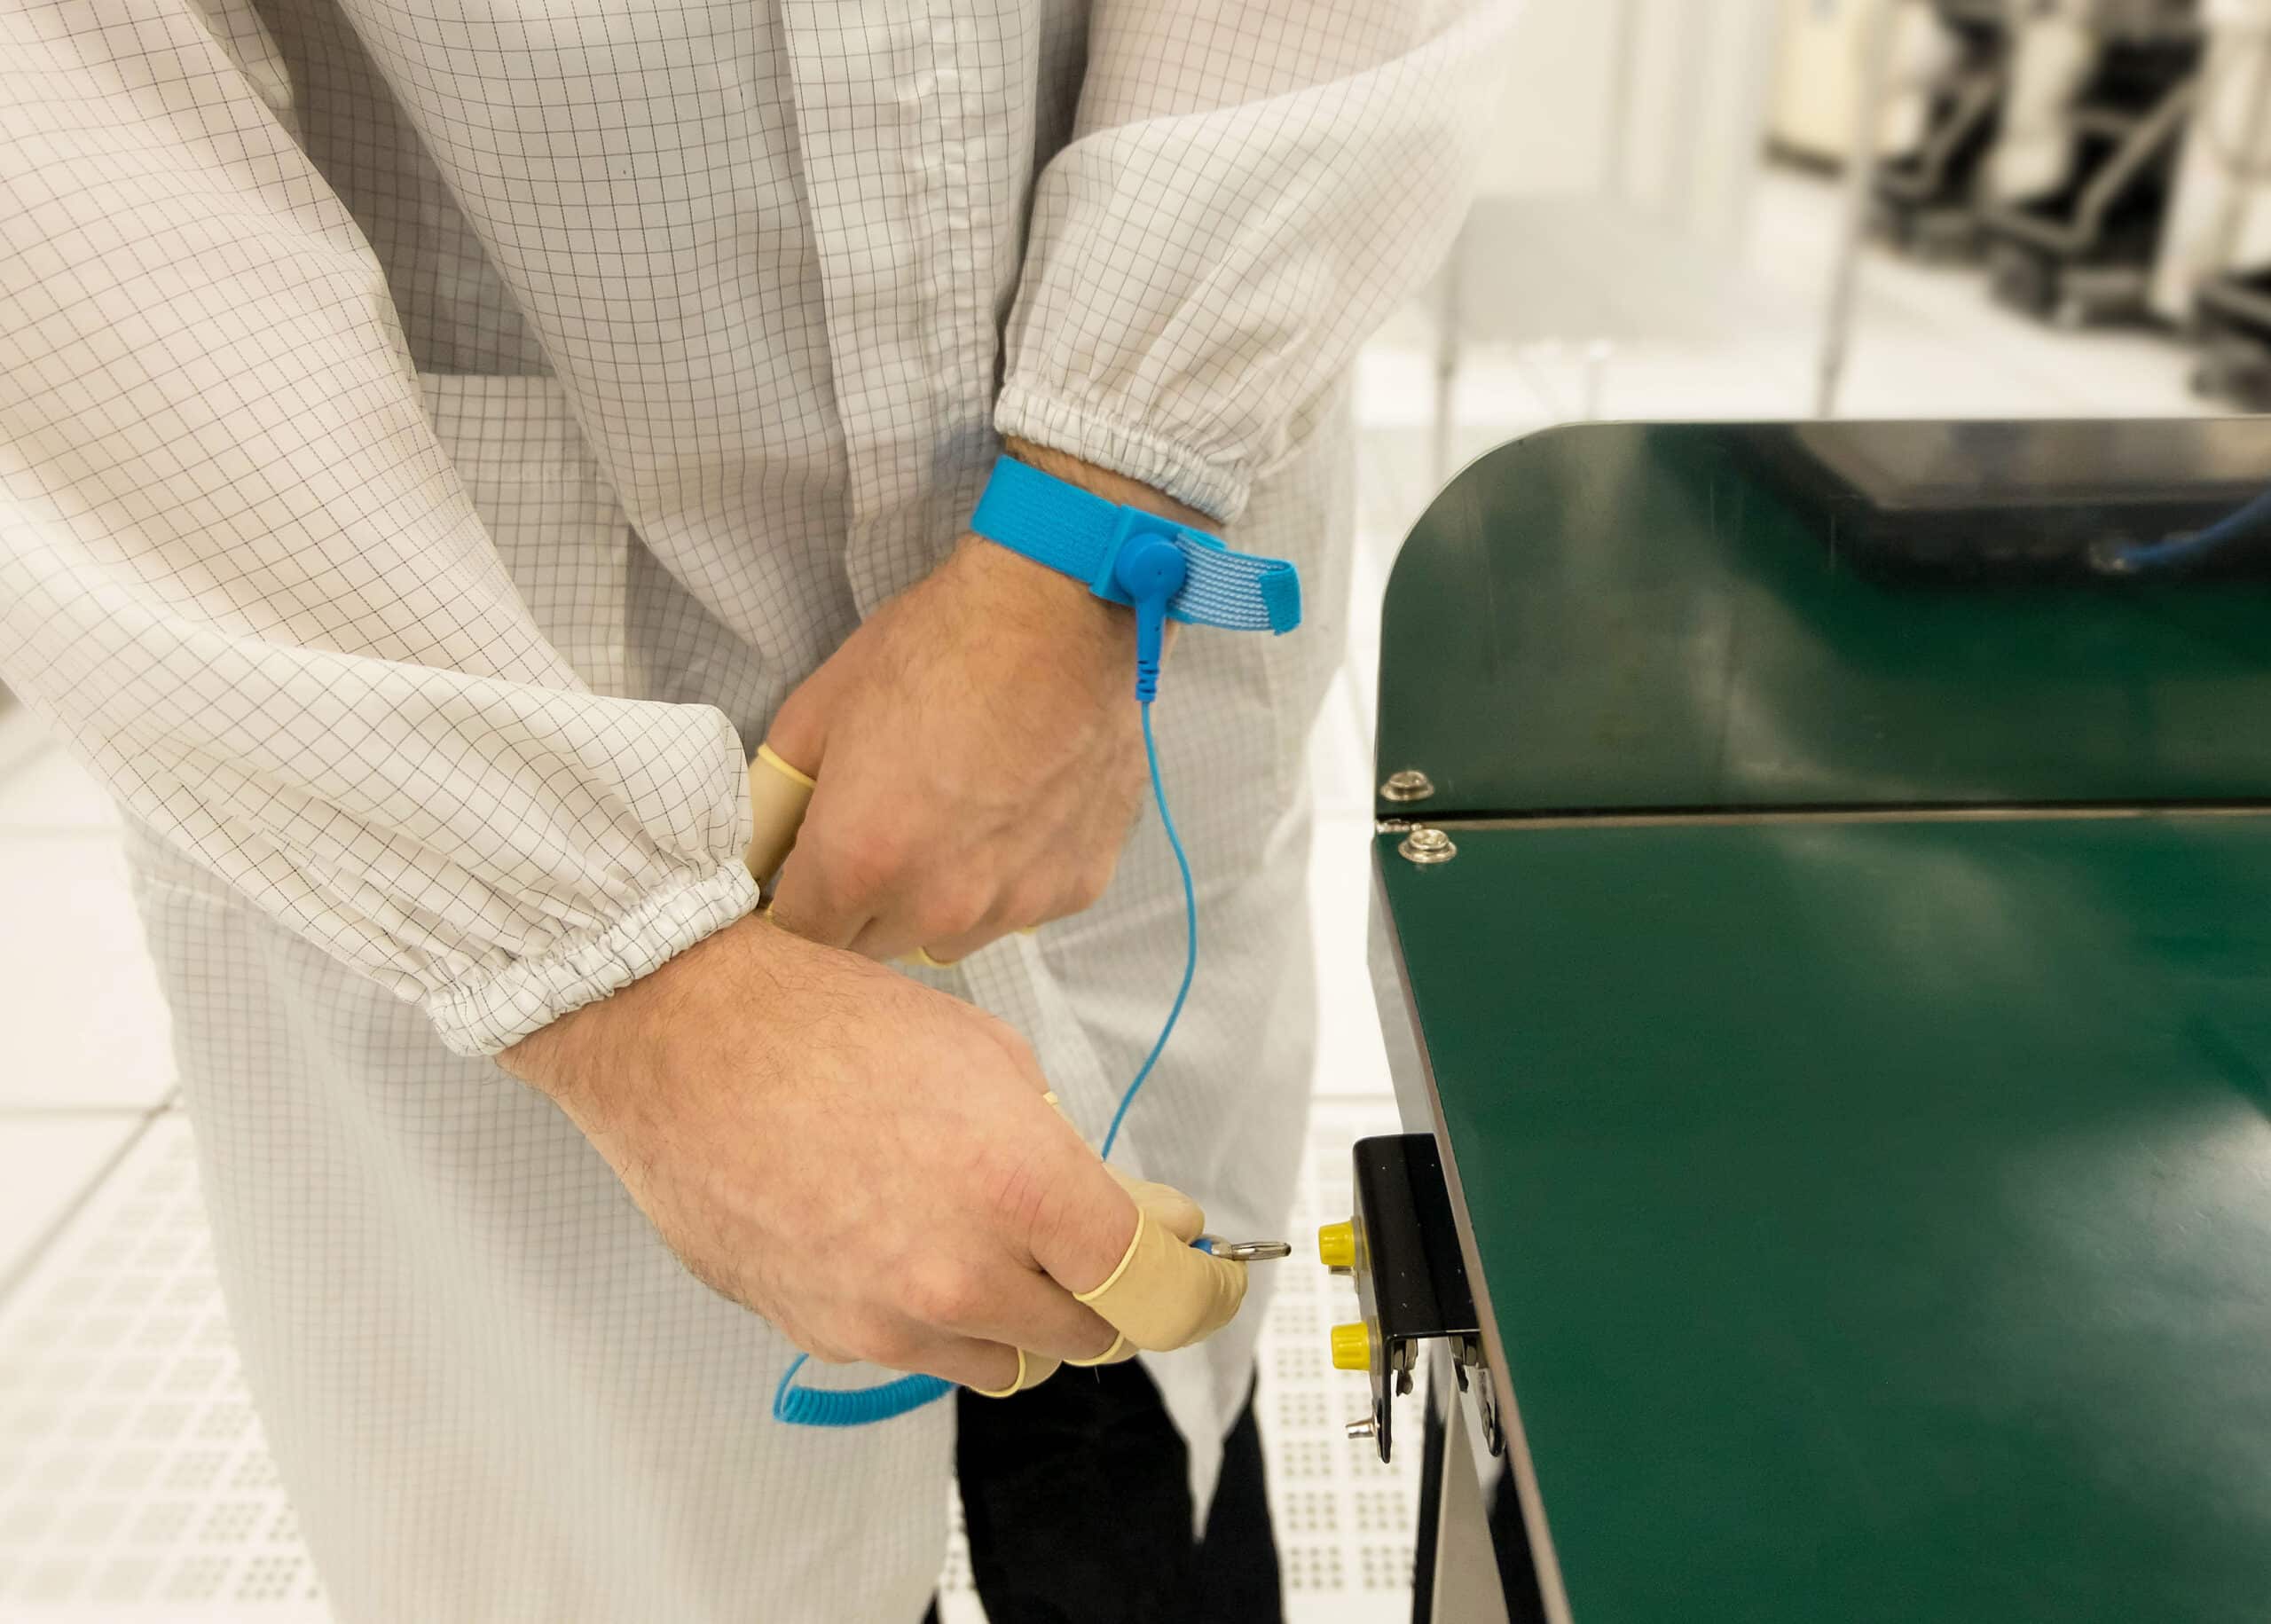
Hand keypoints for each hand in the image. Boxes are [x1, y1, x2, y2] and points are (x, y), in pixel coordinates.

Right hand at [499, 914, 1241, 1390]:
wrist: (681, 1038)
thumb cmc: (824, 1024)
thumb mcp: (988, 1057)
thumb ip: (1070, 1152)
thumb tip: (1136, 1212)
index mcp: (1022, 1188)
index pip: (1154, 1289)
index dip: (1195, 1286)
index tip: (1204, 1278)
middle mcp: (961, 1273)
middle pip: (1091, 1339)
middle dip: (1106, 1291)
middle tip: (1096, 1242)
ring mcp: (889, 1319)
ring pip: (1008, 1362)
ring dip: (1021, 1316)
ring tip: (989, 1240)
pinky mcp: (827, 1336)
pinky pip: (920, 1355)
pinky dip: (937, 1319)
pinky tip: (906, 1243)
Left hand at [764, 443, 1207, 963]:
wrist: (1060, 610)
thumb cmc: (937, 646)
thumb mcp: (819, 710)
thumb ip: (775, 800)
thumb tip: (759, 851)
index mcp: (859, 861)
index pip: (798, 940)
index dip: (793, 905)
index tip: (801, 876)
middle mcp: (938, 903)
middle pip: (872, 948)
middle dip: (860, 907)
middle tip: (878, 832)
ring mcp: (1014, 904)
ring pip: (947, 939)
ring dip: (935, 901)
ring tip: (952, 822)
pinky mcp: (1073, 889)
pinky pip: (1017, 911)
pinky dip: (1005, 879)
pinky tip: (1012, 810)